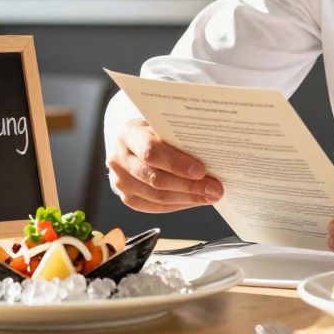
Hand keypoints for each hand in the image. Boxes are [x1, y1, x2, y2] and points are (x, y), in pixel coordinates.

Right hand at [106, 119, 224, 213]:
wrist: (131, 143)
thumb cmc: (152, 132)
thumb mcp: (162, 127)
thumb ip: (178, 138)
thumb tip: (212, 155)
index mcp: (128, 135)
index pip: (151, 152)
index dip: (177, 164)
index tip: (201, 171)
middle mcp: (119, 159)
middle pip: (155, 178)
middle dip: (189, 186)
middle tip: (214, 189)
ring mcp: (120, 181)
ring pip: (156, 196)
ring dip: (187, 198)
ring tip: (210, 196)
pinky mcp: (127, 197)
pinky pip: (155, 207)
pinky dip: (178, 205)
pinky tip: (195, 200)